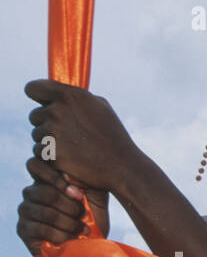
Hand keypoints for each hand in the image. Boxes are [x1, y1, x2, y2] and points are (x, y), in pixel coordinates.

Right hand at [16, 156, 107, 255]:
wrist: (88, 247)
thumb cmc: (91, 219)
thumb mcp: (93, 197)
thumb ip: (83, 182)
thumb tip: (70, 175)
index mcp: (44, 180)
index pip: (36, 166)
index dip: (56, 179)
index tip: (80, 195)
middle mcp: (30, 193)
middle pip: (45, 193)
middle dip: (70, 206)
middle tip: (84, 215)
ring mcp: (25, 210)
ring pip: (45, 212)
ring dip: (69, 223)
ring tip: (83, 229)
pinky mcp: (23, 230)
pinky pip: (41, 229)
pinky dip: (62, 235)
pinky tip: (73, 239)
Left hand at [26, 79, 137, 194]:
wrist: (123, 167)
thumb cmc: (113, 137)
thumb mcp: (101, 107)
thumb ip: (75, 97)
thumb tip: (56, 90)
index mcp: (70, 96)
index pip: (33, 88)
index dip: (37, 96)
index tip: (42, 104)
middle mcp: (58, 111)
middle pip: (34, 115)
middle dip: (47, 123)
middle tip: (69, 135)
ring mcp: (53, 132)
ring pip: (36, 134)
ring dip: (49, 141)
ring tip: (73, 148)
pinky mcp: (50, 152)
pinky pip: (39, 151)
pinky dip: (50, 156)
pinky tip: (70, 159)